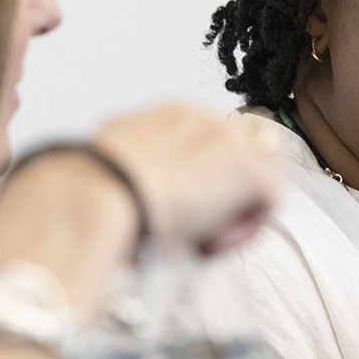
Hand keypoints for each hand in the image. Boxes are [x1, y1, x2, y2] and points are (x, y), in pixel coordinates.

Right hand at [93, 105, 281, 255]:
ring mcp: (229, 141)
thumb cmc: (90, 194)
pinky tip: (208, 244)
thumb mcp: (112, 169)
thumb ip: (132, 169)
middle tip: (200, 227)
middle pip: (243, 152)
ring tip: (204, 238)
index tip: (183, 210)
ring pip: (261, 175)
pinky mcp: (249, 170)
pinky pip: (268, 202)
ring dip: (240, 208)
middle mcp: (202, 118)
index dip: (203, 179)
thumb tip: (132, 186)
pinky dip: (243, 229)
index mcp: (168, 115)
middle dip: (229, 191)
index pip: (209, 141)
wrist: (94, 199)